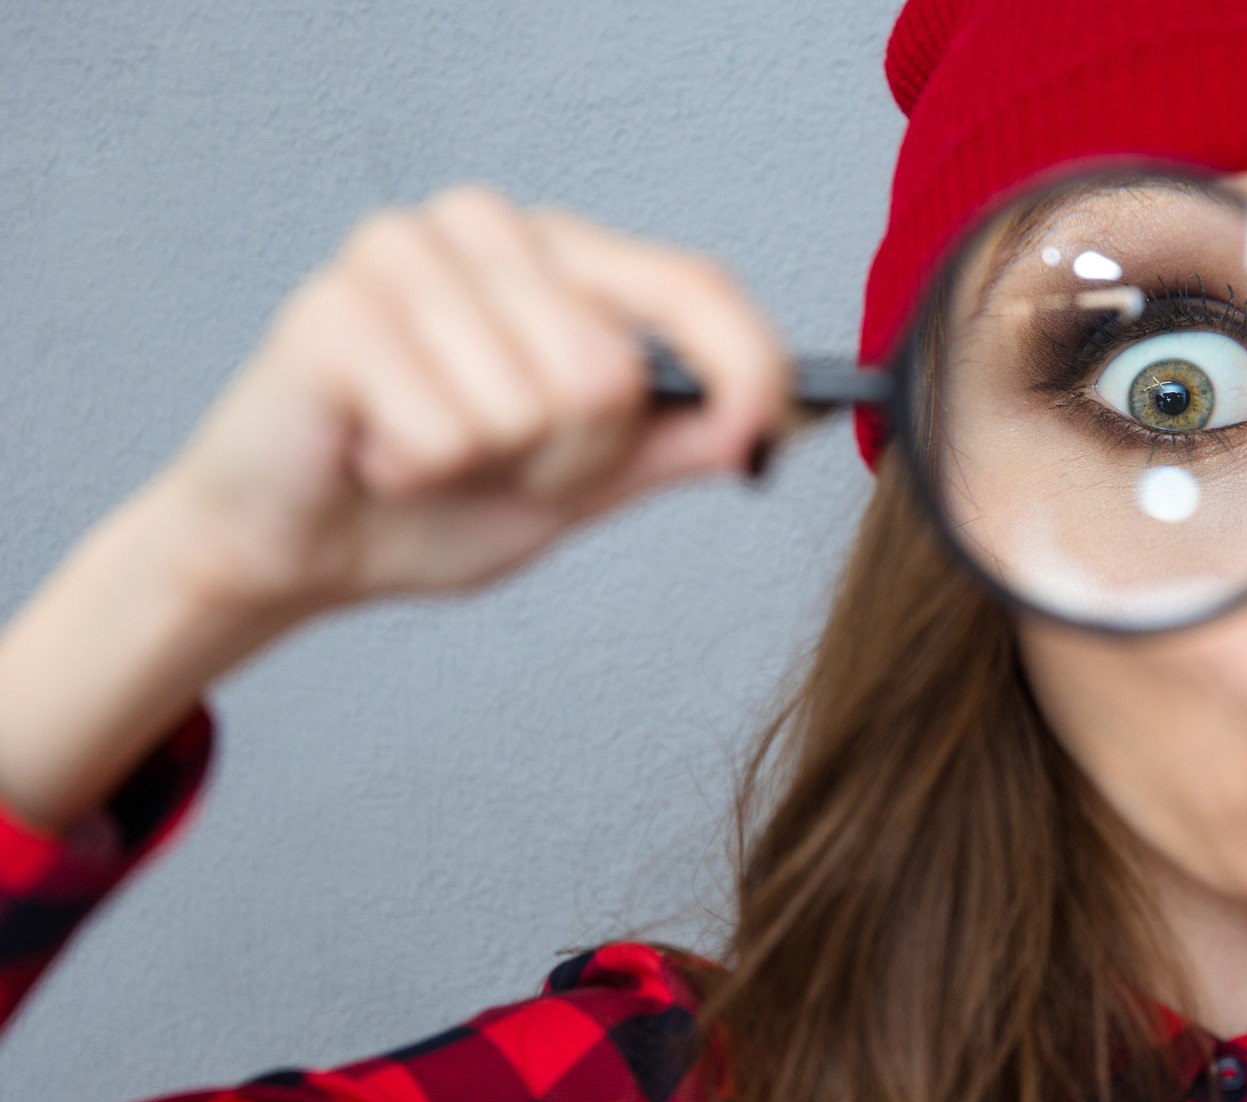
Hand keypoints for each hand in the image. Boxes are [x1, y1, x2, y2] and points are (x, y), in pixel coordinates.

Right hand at [149, 182, 790, 620]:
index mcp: (561, 258)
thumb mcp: (584, 484)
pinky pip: (449, 428)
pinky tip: (377, 454)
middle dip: (569, 460)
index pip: (692, 283)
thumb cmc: (434, 502)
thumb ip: (673, 443)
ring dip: (491, 469)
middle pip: (610, 370)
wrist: (294, 550)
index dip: (746, 361)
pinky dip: (418, 473)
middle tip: (499, 464)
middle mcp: (488, 230)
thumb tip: (777, 419)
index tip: (766, 429)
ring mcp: (404, 255)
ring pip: (533, 401)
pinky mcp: (336, 310)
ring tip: (432, 454)